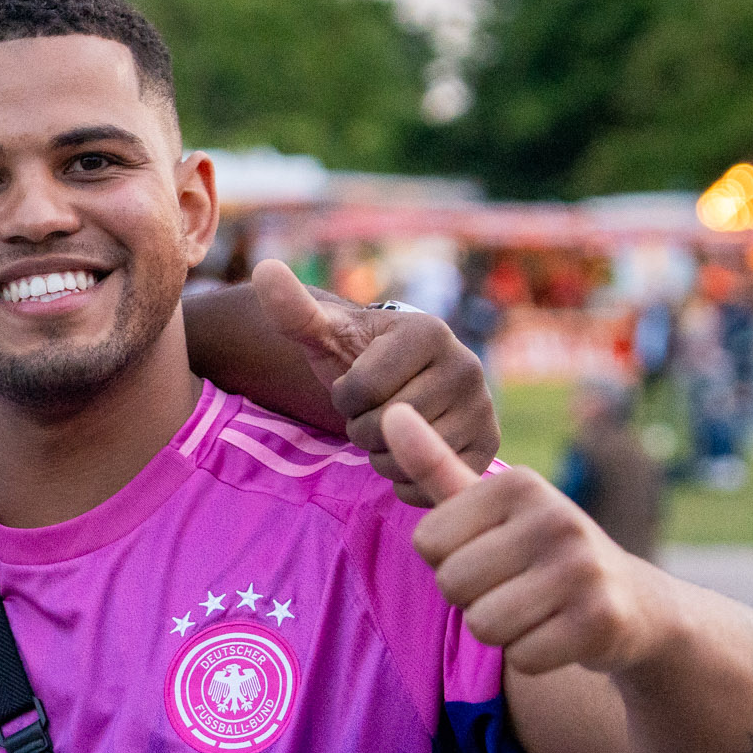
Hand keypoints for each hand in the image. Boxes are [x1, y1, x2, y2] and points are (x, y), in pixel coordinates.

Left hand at [251, 259, 497, 504]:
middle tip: (373, 411)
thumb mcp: (323, 334)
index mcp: (429, 332)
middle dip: (361, 427)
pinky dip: (407, 481)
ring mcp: (484, 408)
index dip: (343, 397)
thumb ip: (293, 309)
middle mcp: (468, 366)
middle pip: (384, 426)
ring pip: (407, 458)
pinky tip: (406, 455)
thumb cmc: (354, 357)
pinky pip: (432, 484)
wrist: (397, 384)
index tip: (354, 384)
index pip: (360, 390)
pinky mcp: (489, 447)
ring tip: (389, 430)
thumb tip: (264, 268)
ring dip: (381, 455)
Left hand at [385, 403, 671, 675]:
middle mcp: (556, 517)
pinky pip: (521, 658)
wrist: (633, 602)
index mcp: (520, 483)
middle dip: (472, 598)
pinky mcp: (600, 621)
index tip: (491, 552)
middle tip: (516, 586)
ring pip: (483, 625)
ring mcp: (582, 569)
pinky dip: (533, 655)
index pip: (426, 542)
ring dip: (501, 630)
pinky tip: (561, 632)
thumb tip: (392, 413)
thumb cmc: (539, 550)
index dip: (448, 560)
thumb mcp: (489, 504)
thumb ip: (435, 464)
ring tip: (536, 608)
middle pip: (452, 584)